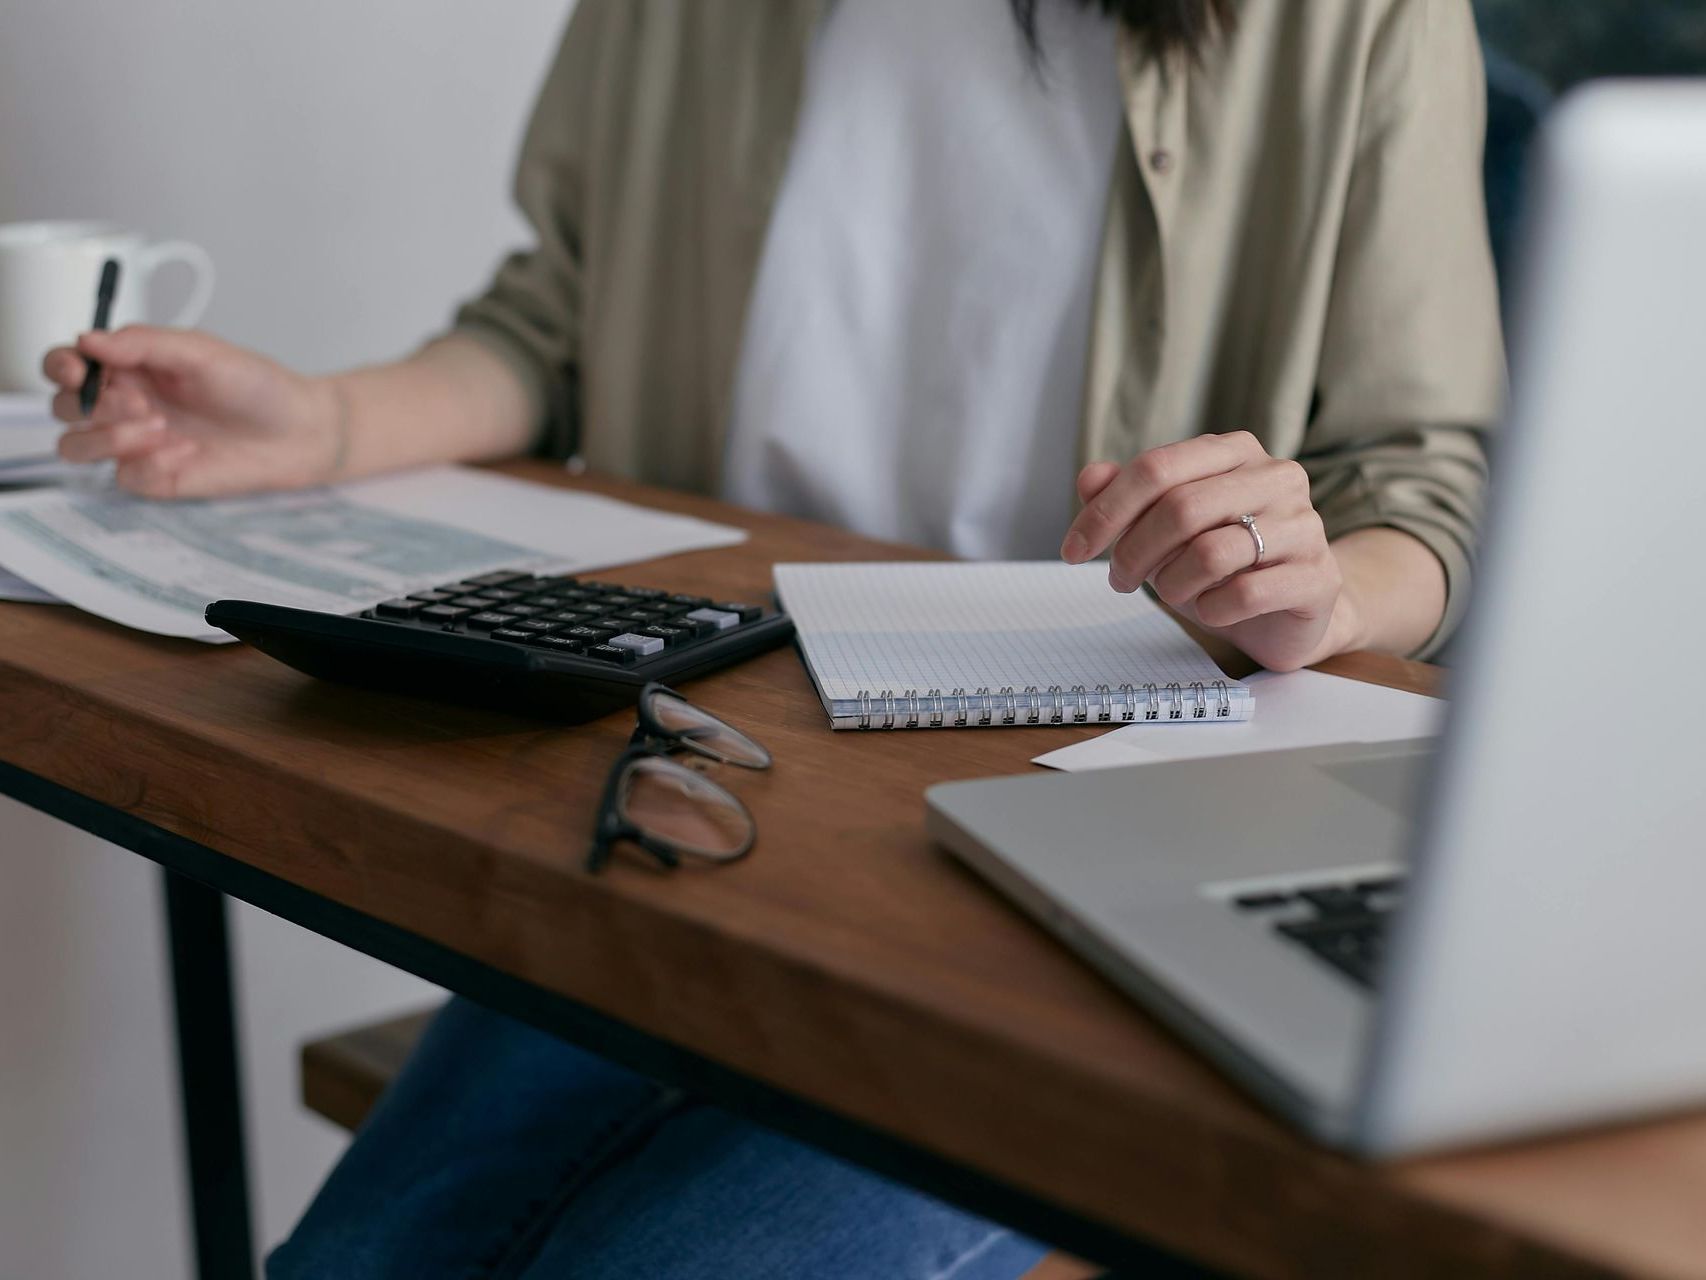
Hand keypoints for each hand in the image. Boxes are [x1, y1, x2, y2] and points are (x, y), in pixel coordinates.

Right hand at [42, 325, 341, 497]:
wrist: (299, 432)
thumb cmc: (256, 386)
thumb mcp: (201, 351)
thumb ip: (144, 342)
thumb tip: (88, 339)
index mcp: (130, 366)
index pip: (67, 365)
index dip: (60, 367)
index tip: (78, 370)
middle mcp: (125, 405)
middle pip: (63, 407)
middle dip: (90, 405)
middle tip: (140, 402)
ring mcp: (136, 444)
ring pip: (76, 446)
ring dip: (106, 437)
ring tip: (158, 425)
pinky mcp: (155, 478)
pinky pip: (124, 477)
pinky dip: (149, 464)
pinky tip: (188, 452)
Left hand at [1060, 432, 1350, 670]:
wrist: (1289, 612)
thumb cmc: (1222, 564)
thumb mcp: (1166, 529)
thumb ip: (1128, 499)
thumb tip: (1089, 478)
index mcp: (1235, 452)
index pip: (1156, 469)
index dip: (1105, 511)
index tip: (1072, 550)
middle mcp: (1276, 477)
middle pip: (1180, 508)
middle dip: (1134, 552)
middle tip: (1120, 580)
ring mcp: (1304, 525)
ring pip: (1211, 552)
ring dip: (1172, 584)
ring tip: (1172, 593)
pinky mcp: (1318, 576)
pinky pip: (1246, 593)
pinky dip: (1212, 609)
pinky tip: (1211, 609)